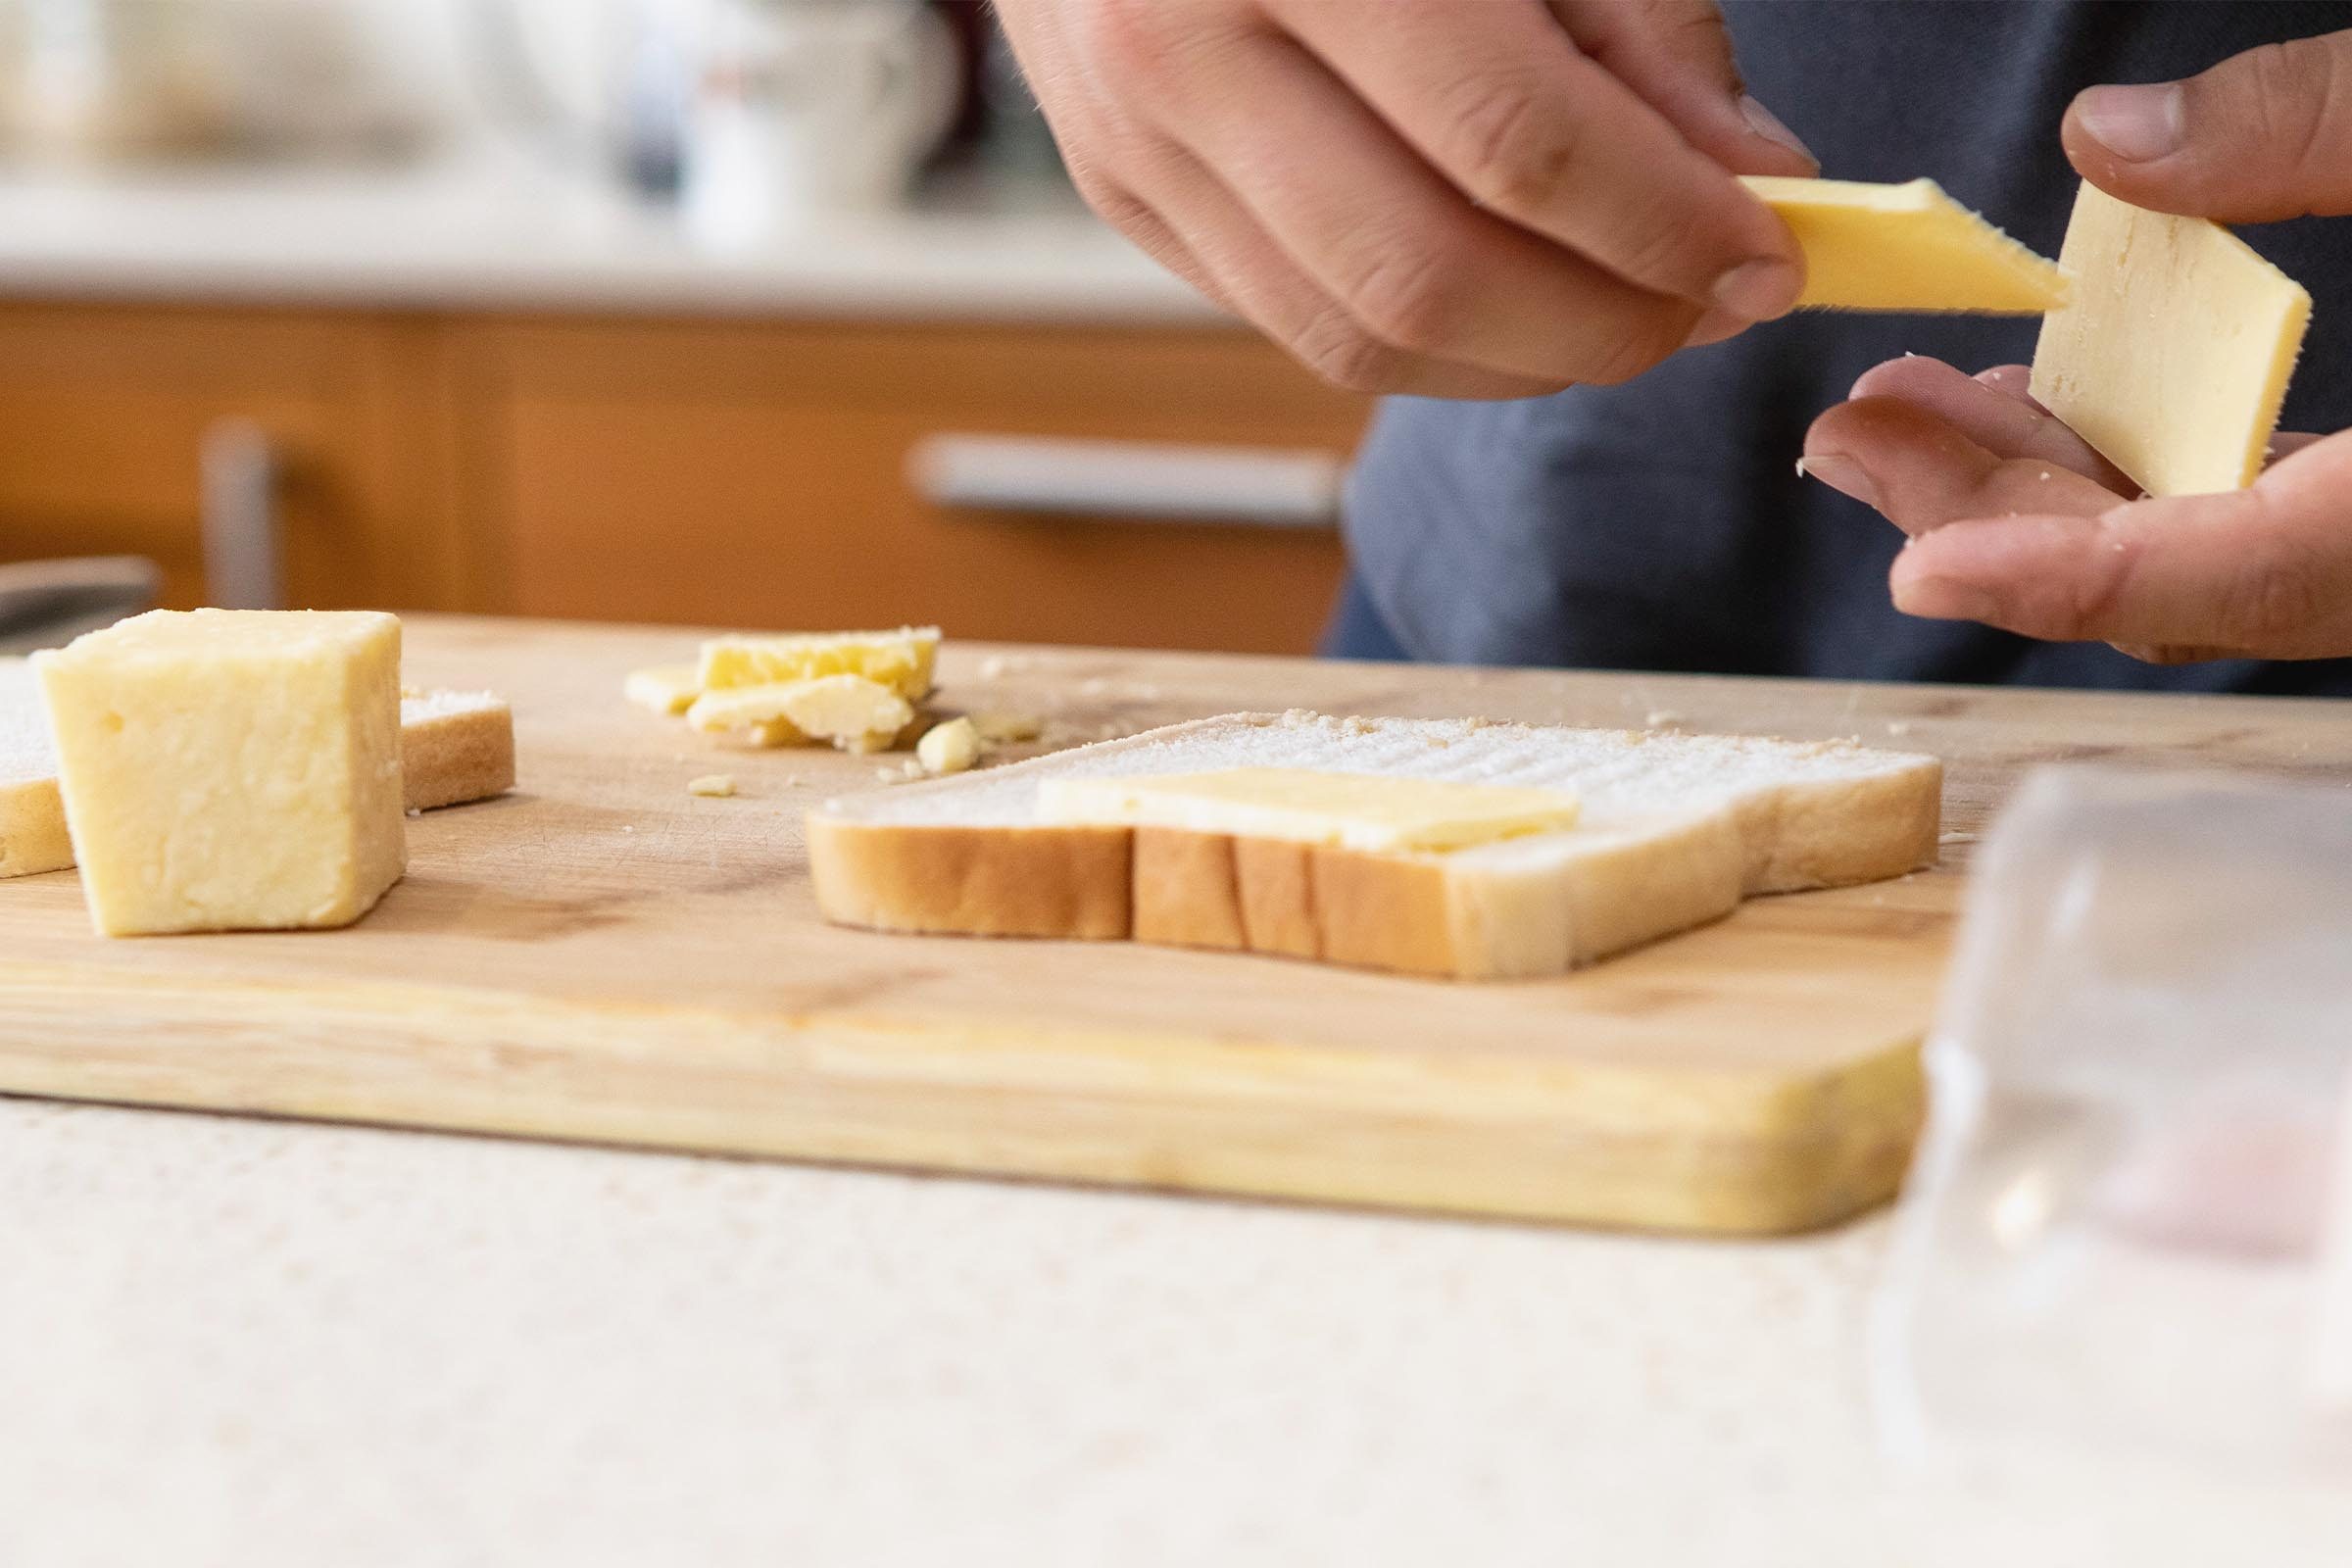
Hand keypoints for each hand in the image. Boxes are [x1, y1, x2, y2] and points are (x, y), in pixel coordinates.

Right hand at [996, 0, 1814, 396]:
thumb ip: (1637, 22)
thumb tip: (1749, 183)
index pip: (1512, 141)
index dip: (1660, 223)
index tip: (1767, 257)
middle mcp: (1180, 45)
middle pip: (1425, 275)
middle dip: (1600, 325)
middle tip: (1704, 309)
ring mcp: (1133, 140)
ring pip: (1356, 338)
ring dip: (1523, 361)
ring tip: (1623, 313)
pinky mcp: (1126, 199)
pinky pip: (1300, 328)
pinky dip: (1433, 347)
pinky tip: (1516, 304)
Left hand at [1802, 31, 2351, 661]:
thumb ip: (2310, 131)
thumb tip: (2110, 139)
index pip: (2232, 572)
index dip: (2064, 578)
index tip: (1922, 572)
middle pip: (2165, 579)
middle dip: (1986, 514)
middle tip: (1846, 439)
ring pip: (2181, 547)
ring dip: (2027, 482)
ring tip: (1889, 410)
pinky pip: (2226, 508)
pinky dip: (2115, 463)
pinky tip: (2014, 403)